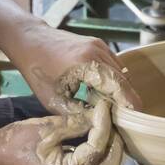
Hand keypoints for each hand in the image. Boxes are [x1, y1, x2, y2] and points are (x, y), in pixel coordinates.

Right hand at [0, 101, 122, 164]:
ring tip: (105, 123)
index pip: (98, 150)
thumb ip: (75, 123)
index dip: (104, 127)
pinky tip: (94, 131)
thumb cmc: (14, 142)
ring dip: (108, 148)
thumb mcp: (46, 128)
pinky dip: (97, 151)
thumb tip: (99, 114)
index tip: (105, 107)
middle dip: (114, 144)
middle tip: (110, 119)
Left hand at [5, 24, 141, 115]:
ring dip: (121, 90)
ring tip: (114, 109)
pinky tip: (105, 93)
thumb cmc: (37, 70)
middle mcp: (98, 51)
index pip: (118, 86)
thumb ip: (77, 114)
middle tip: (125, 120)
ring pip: (121, 72)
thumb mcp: (52, 99)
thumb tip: (97, 124)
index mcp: (86, 64)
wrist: (29, 39)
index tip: (136, 120)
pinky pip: (114, 65)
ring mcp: (99, 45)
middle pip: (123, 80)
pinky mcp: (98, 44)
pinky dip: (114, 80)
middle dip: (126, 100)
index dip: (130, 104)